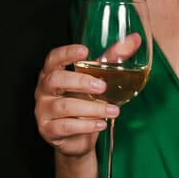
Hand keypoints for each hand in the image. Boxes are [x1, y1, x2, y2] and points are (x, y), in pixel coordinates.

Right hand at [34, 40, 131, 157]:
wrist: (76, 138)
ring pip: (64, 106)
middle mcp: (43, 89)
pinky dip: (86, 125)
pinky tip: (101, 123)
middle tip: (102, 86)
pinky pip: (66, 126)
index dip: (67, 53)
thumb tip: (135, 39)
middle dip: (80, 81)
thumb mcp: (96, 79)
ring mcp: (43, 110)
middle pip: (56, 80)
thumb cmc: (83, 101)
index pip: (53, 58)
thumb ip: (112, 59)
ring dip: (92, 108)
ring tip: (113, 111)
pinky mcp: (48, 130)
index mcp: (52, 72)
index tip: (85, 51)